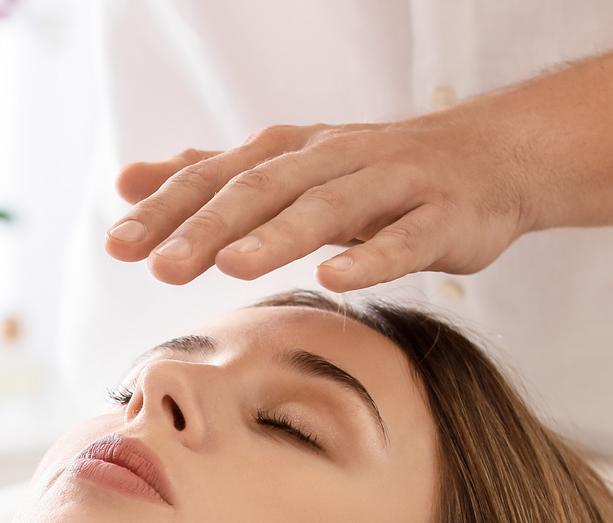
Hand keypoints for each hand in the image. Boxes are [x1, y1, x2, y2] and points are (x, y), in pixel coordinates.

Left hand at [102, 115, 535, 292]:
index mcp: (293, 153)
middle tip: (160, 265)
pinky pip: (404, 239)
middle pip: (264, 190)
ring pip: (328, 208)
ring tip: (232, 266)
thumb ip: (211, 178)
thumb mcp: (288, 168)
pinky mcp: (442, 216)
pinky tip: (334, 279)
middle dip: (208, 226)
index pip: (220, 178)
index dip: (168, 208)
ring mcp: (392, 184)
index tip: (119, 243)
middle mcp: (336, 160)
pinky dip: (370, 258)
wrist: (492, 157)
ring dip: (278, 236)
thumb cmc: (376, 172)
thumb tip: (128, 181)